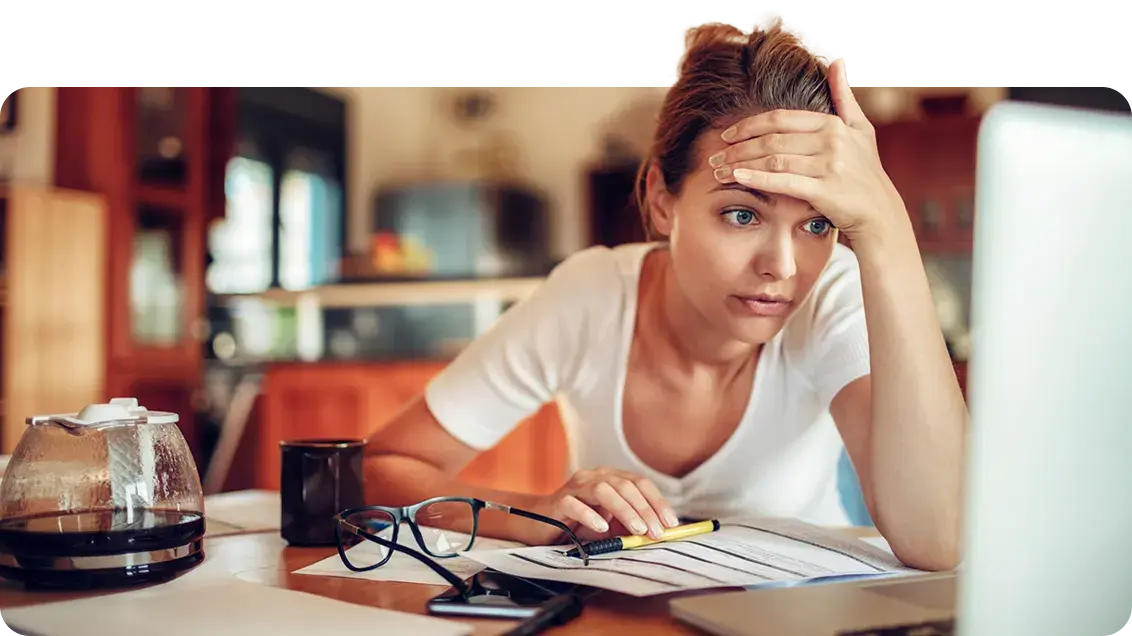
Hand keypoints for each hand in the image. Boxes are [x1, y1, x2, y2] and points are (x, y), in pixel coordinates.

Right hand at [520, 468, 679, 544]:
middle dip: (645, 509)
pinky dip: (590, 515)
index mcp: (609, 477)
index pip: (639, 483)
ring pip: (603, 490)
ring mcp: (575, 487)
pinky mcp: (558, 502)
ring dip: (624, 510)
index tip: (671, 523)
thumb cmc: (578, 524)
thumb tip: (657, 531)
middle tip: (656, 532)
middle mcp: (594, 476)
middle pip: (625, 486)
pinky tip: (602, 528)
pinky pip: (575, 504)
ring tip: (638, 530)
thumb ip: (628, 523)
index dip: (657, 501)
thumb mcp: (609, 523)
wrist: (539, 523)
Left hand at [709, 57, 907, 243]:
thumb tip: (839, 61)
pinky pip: (783, 181)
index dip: (749, 125)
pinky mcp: (824, 190)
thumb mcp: (860, 129)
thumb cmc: (866, 171)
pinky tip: (737, 177)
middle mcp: (831, 141)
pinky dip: (757, 177)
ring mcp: (828, 165)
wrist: (879, 213)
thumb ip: (844, 96)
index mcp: (832, 124)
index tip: (726, 134)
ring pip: (773, 159)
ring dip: (740, 163)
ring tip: (717, 170)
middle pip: (771, 139)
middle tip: (714, 156)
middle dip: (737, 147)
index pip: (780, 119)